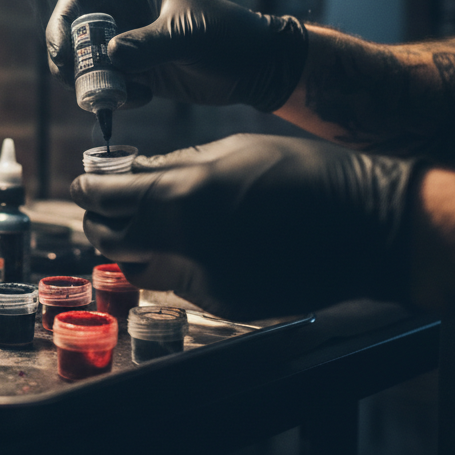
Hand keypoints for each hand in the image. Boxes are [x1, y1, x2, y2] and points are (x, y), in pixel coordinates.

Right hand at [45, 0, 307, 110]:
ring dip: (94, 85)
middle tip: (81, 85)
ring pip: (89, 67)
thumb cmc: (226, 34)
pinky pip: (111, 87)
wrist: (257, 65)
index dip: (61, 27)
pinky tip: (144, 98)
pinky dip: (116, 97)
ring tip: (122, 94)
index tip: (61, 56)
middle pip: (74, 39)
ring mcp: (129, 48)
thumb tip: (109, 55)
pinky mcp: (139, 75)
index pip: (78, 3)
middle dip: (73, 64)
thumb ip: (147, 44)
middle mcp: (123, 18)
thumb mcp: (187, 34)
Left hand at [70, 134, 424, 319]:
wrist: (369, 226)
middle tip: (109, 204)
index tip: (84, 183)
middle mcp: (187, 246)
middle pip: (110, 241)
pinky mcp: (226, 305)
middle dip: (102, 221)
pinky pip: (181, 285)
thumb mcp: (233, 150)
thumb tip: (125, 170)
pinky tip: (202, 242)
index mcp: (185, 196)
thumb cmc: (305, 173)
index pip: (106, 198)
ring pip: (141, 269)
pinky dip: (177, 263)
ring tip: (152, 223)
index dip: (88, 189)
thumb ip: (171, 165)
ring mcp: (207, 283)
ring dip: (135, 247)